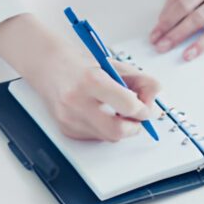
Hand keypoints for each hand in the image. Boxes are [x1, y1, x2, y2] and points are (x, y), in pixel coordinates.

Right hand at [26, 45, 160, 141]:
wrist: (49, 67)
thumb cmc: (83, 65)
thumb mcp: (116, 66)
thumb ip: (142, 83)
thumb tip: (154, 106)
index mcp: (91, 80)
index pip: (127, 105)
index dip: (143, 109)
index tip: (145, 108)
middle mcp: (77, 101)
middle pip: (117, 131)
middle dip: (133, 127)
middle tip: (135, 117)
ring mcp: (69, 118)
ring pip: (108, 137)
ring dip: (119, 128)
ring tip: (114, 111)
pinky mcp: (66, 129)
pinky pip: (96, 137)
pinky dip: (104, 129)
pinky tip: (97, 114)